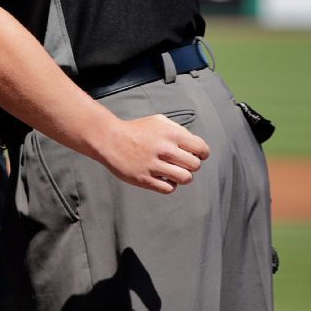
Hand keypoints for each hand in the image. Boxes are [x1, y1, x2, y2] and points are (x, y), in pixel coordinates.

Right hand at [93, 114, 210, 193]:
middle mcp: (165, 149)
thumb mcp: (158, 121)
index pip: (201, 149)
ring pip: (185, 178)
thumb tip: (195, 146)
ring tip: (172, 172)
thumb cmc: (136, 130)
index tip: (196, 155)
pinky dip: (169, 184)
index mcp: (171, 134)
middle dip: (190, 165)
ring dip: (181, 176)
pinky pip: (169, 188)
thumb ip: (178, 130)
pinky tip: (161, 177)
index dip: (202, 154)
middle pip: (195, 165)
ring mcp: (154, 165)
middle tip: (181, 163)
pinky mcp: (144, 179)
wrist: (109, 138)